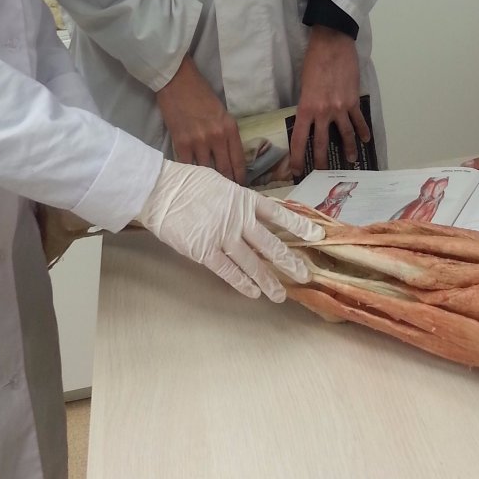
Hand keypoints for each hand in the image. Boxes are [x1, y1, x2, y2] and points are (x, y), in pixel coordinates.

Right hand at [137, 158, 323, 300]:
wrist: (161, 190)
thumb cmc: (189, 184)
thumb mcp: (221, 184)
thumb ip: (238, 201)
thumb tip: (253, 213)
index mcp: (244, 199)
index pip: (278, 213)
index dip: (299, 225)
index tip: (317, 236)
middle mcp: (238, 219)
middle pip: (270, 243)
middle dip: (289, 261)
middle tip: (305, 275)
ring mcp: (223, 236)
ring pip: (252, 263)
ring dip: (268, 281)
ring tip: (280, 295)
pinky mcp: (205, 251)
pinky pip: (228, 272)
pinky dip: (242, 284)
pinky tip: (253, 293)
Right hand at [156, 55, 245, 183]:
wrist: (177, 81)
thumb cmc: (200, 93)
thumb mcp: (221, 112)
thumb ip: (225, 133)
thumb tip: (226, 156)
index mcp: (230, 128)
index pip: (239, 161)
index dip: (240, 178)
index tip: (240, 188)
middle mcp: (217, 137)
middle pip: (224, 170)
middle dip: (227, 185)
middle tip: (227, 197)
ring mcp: (198, 141)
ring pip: (206, 172)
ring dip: (208, 183)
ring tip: (209, 193)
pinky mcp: (180, 143)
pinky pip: (187, 166)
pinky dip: (190, 175)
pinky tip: (191, 182)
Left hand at [290, 26, 368, 174]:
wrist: (332, 45)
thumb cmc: (313, 61)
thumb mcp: (303, 86)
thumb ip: (307, 104)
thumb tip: (309, 119)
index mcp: (306, 108)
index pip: (300, 139)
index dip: (297, 157)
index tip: (297, 170)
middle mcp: (323, 112)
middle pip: (322, 144)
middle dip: (322, 162)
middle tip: (322, 174)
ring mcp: (340, 108)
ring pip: (345, 136)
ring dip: (348, 150)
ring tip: (350, 160)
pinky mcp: (353, 101)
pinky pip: (358, 121)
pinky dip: (362, 131)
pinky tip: (365, 139)